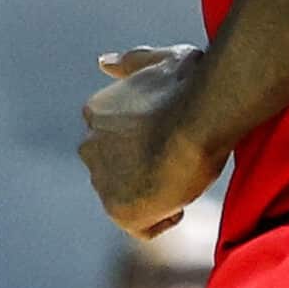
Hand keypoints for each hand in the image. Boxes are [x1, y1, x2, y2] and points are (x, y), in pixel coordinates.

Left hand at [79, 45, 221, 238]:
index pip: (117, 139)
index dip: (148, 142)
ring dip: (154, 193)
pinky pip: (144, 226)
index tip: (172, 138)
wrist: (198, 118)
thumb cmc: (188, 88)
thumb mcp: (160, 61)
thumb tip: (103, 62)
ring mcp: (102, 180)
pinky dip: (164, 218)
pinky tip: (182, 200)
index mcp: (96, 111)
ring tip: (182, 178)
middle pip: (117, 169)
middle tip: (178, 161)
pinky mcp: (119, 210)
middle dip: (143, 169)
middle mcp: (90, 146)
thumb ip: (132, 62)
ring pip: (129, 197)